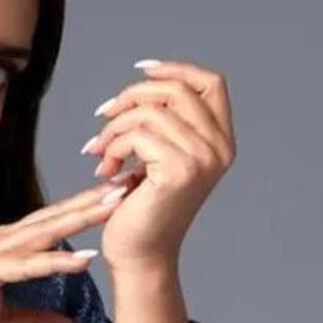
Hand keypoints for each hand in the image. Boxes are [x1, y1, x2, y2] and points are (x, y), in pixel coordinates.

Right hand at [0, 179, 129, 322]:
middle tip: (131, 181)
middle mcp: (2, 241)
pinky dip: (55, 260)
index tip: (120, 198)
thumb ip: (35, 322)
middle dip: (94, 201)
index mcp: (6, 247)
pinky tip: (83, 257)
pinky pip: (25, 265)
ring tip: (115, 204)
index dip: (86, 210)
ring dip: (82, 218)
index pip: (53, 224)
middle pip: (57, 217)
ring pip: (46, 232)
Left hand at [82, 58, 237, 273]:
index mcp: (221, 140)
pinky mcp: (180, 171)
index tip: (140, 70)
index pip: (211, 82)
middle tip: (104, 117)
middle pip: (175, 89)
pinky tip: (106, 169)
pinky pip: (137, 134)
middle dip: (130, 97)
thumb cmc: (144, 205)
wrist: (141, 253)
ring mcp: (203, 159)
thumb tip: (146, 77)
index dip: (175, 68)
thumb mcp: (160, 153)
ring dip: (113, 127)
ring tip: (101, 152)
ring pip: (150, 111)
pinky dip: (112, 146)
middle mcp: (220, 148)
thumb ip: (165, 120)